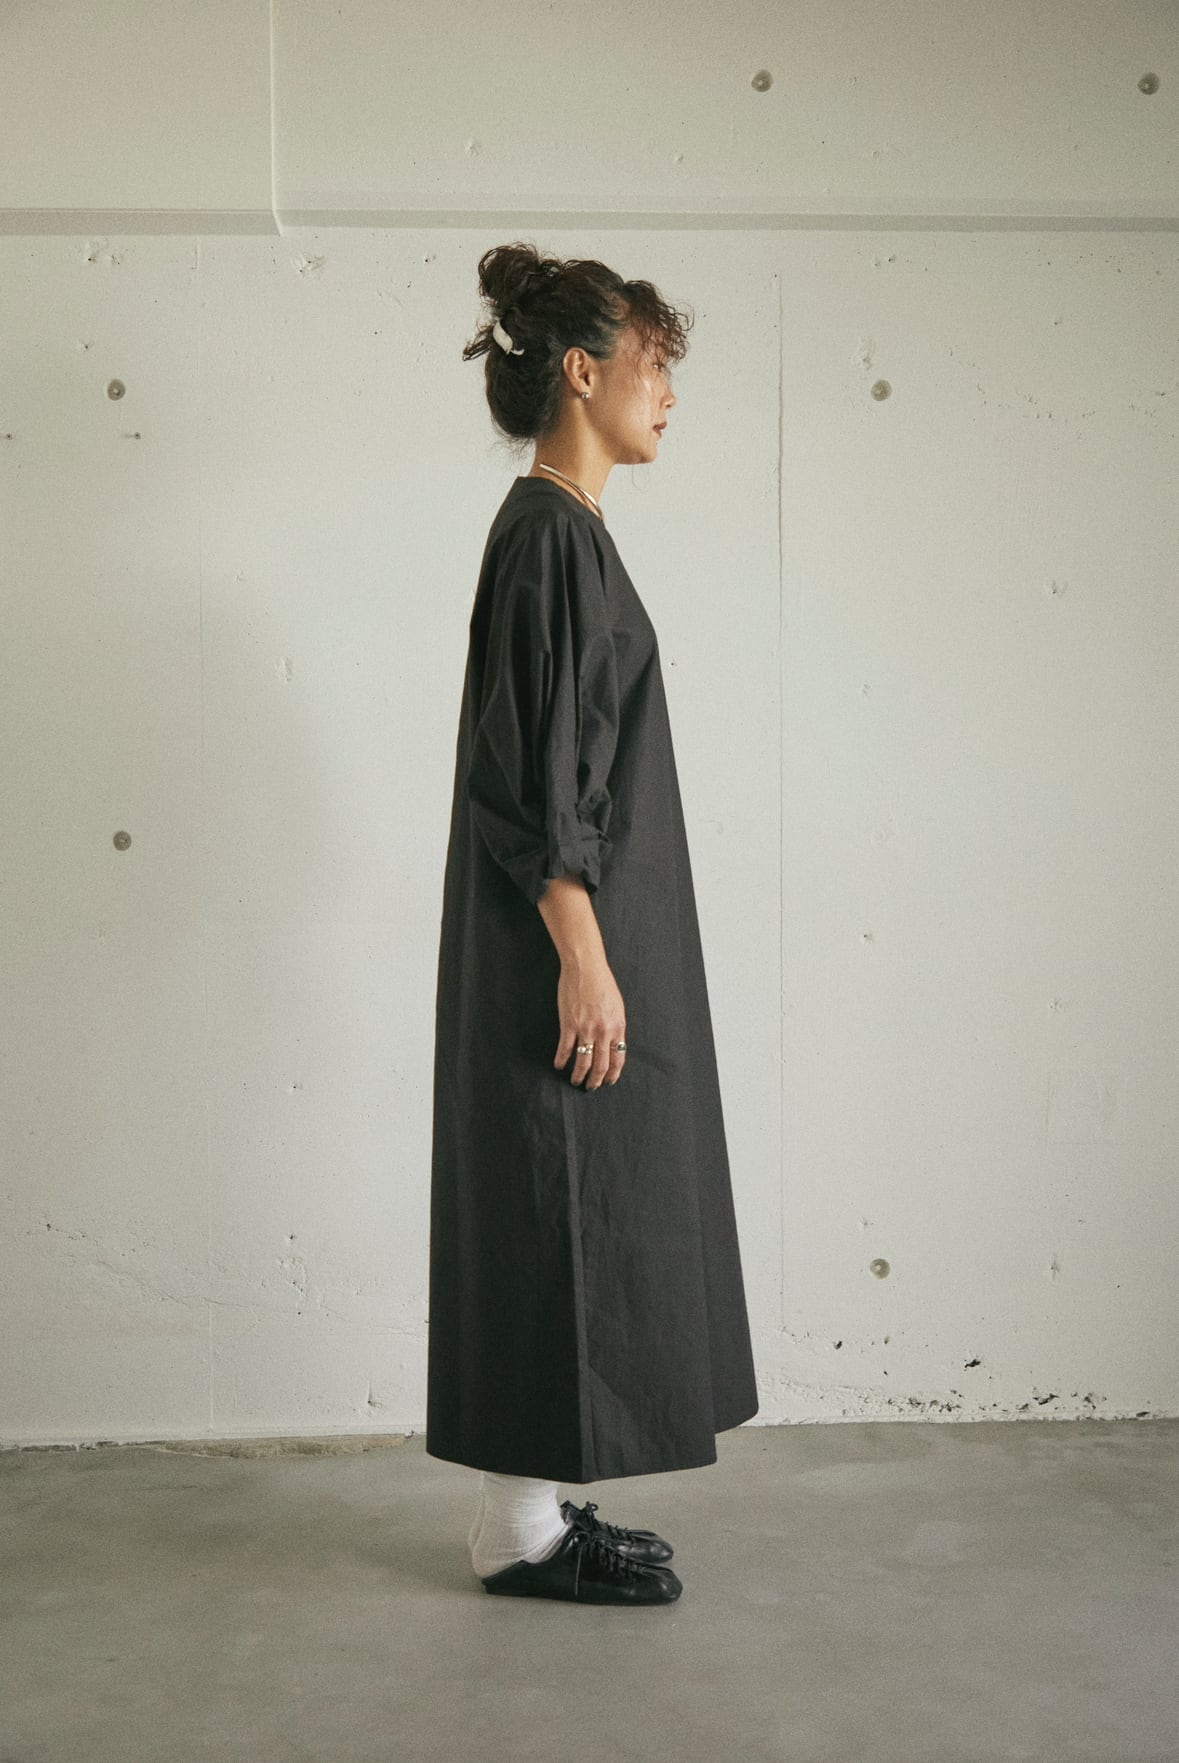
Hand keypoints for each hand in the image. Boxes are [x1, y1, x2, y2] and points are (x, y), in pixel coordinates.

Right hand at [554, 957, 626, 1088]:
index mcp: (617, 1027)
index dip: (612, 1075)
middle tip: (590, 1087)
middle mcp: (603, 1032)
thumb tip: (613, 1044)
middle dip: (595, 1081)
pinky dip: (561, 1060)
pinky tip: (558, 1065)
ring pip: (583, 1062)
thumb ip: (615, 1026)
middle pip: (600, 1065)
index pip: (618, 1059)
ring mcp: (585, 1029)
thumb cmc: (602, 984)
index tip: (607, 1082)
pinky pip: (565, 1049)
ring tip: (575, 1081)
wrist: (586, 968)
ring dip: (579, 1075)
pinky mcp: (569, 1025)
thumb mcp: (617, 1007)